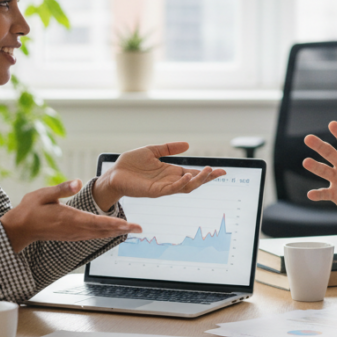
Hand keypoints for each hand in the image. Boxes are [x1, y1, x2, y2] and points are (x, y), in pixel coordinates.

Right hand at [0, 180, 141, 253]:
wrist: (19, 229)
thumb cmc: (30, 209)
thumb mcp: (43, 194)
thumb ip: (62, 188)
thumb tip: (77, 181)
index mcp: (70, 218)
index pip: (98, 222)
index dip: (116, 224)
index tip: (130, 225)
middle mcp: (75, 229)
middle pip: (104, 231)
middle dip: (123, 229)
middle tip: (140, 229)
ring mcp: (74, 234)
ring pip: (100, 235)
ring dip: (117, 232)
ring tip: (132, 230)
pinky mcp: (73, 235)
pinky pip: (93, 236)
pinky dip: (106, 233)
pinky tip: (114, 231)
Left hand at [93, 142, 226, 208]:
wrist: (114, 172)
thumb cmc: (131, 164)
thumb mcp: (152, 150)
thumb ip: (168, 148)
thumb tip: (187, 145)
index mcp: (170, 172)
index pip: (193, 173)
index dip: (207, 173)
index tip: (222, 170)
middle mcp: (169, 181)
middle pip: (194, 182)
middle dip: (207, 178)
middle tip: (219, 172)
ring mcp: (163, 187)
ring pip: (185, 187)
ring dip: (197, 180)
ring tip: (207, 171)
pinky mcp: (154, 191)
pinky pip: (171, 189)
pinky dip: (181, 184)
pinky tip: (187, 176)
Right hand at [302, 121, 336, 230]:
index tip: (332, 124)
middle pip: (330, 153)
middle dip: (319, 146)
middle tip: (308, 138)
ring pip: (324, 171)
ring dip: (315, 167)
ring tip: (306, 162)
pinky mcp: (335, 194)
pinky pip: (324, 193)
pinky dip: (317, 194)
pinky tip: (310, 194)